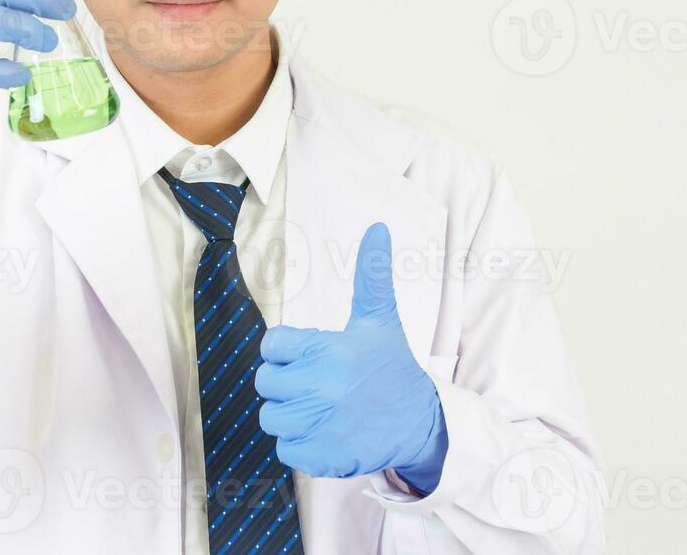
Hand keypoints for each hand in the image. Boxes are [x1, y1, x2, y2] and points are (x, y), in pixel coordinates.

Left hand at [255, 222, 448, 493]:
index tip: (309, 355)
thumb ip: (371, 275)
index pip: (272, 345)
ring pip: (270, 417)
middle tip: (314, 382)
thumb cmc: (392, 367)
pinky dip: (299, 445)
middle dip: (286, 382)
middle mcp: (321, 387)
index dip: (286, 350)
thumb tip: (377, 228)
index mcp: (329, 350)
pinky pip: (283, 450)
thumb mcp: (380, 320)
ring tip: (317, 408)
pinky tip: (323, 432)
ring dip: (289, 415)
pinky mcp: (320, 457)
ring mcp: (319, 425)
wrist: (420, 423)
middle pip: (266, 382)